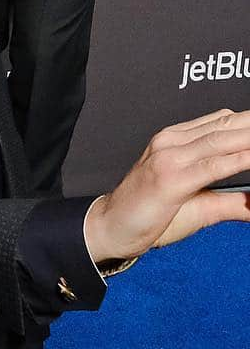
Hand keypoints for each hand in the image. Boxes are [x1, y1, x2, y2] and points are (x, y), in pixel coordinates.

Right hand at [84, 109, 249, 263]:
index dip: (248, 123)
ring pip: (221, 141)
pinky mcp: (170, 179)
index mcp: (174, 140)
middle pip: (225, 126)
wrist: (111, 226)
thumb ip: (232, 203)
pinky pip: (212, 167)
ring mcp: (168, 158)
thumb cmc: (147, 214)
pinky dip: (238, 161)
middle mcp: (171, 142)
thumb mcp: (198, 206)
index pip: (221, 122)